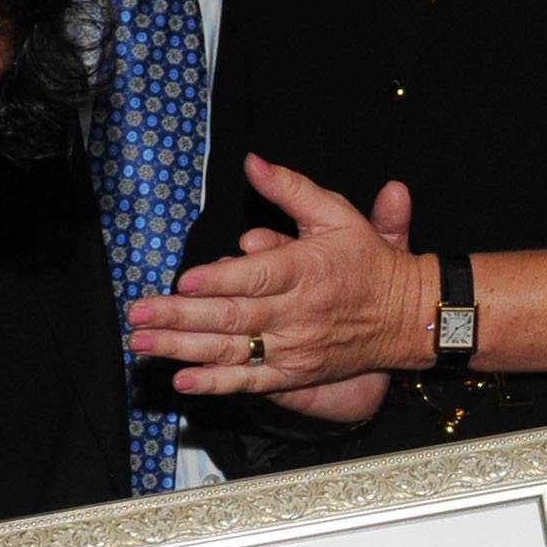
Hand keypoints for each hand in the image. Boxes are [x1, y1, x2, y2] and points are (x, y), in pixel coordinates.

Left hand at [132, 157, 427, 406]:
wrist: (408, 317)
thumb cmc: (368, 261)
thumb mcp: (337, 214)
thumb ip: (291, 189)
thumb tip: (252, 162)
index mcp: (307, 269)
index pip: (258, 277)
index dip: (219, 280)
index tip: (183, 282)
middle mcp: (298, 313)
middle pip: (233, 317)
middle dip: (180, 317)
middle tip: (138, 313)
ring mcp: (295, 347)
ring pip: (233, 351)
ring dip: (183, 349)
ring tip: (143, 343)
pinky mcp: (294, 372)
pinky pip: (251, 381)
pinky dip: (215, 383)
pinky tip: (182, 379)